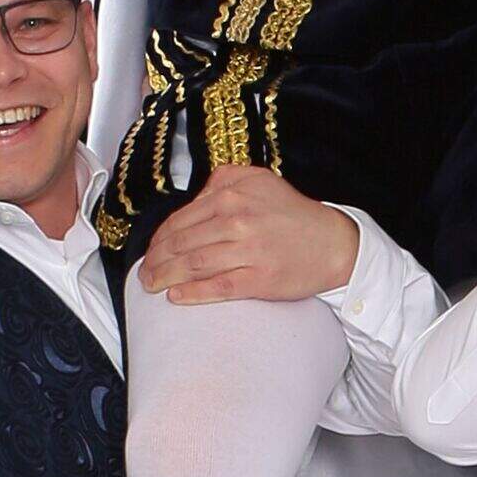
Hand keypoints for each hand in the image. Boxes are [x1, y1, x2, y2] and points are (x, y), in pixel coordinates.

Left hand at [139, 165, 364, 305]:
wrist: (332, 243)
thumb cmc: (294, 215)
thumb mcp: (260, 180)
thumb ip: (224, 180)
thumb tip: (194, 198)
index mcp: (232, 195)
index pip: (181, 219)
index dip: (158, 239)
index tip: (150, 252)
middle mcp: (237, 220)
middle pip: (181, 243)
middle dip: (155, 261)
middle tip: (144, 273)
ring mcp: (248, 250)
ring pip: (194, 265)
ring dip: (165, 277)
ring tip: (152, 286)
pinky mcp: (259, 278)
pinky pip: (217, 287)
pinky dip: (192, 292)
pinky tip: (176, 296)